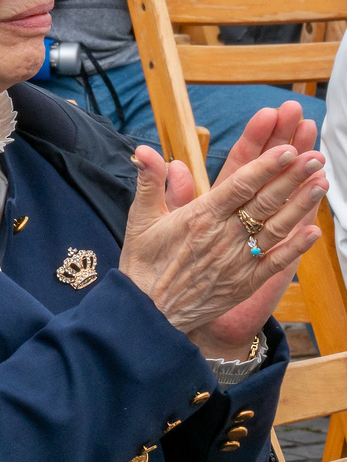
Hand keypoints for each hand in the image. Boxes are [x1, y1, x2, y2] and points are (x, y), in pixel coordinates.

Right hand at [119, 140, 324, 338]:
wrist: (147, 313)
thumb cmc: (143, 264)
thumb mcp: (140, 218)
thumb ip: (149, 181)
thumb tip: (144, 150)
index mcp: (199, 217)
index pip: (239, 185)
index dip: (265, 166)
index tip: (287, 149)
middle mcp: (223, 237)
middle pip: (264, 202)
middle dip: (292, 177)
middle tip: (315, 156)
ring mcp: (237, 262)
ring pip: (276, 229)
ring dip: (300, 205)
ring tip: (321, 183)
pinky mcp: (245, 283)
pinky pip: (276, 263)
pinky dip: (297, 248)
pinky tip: (314, 231)